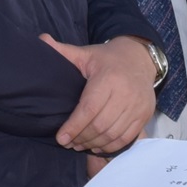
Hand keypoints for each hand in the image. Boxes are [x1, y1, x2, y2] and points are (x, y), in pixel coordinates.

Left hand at [43, 33, 157, 154]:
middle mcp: (125, 93)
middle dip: (81, 138)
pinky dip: (111, 146)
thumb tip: (42, 40)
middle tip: (69, 143)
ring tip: (80, 145)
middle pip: (100, 125)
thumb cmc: (107, 59)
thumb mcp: (85, 53)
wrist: (140, 59)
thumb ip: (63, 51)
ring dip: (94, 144)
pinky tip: (98, 145)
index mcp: (108, 78)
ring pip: (112, 134)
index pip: (89, 109)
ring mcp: (137, 106)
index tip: (61, 138)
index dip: (74, 126)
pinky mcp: (144, 115)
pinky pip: (127, 138)